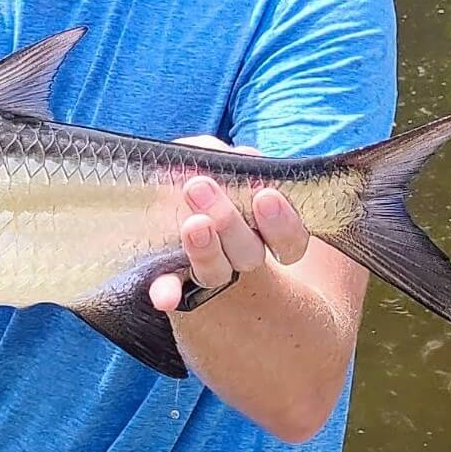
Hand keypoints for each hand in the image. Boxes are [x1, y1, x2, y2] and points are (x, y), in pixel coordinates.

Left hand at [148, 135, 309, 313]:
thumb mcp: (213, 158)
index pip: (289, 239)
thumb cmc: (200, 172)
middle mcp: (242, 254)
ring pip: (215, 271)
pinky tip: (164, 297)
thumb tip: (238, 157)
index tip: (265, 198)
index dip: (282, 224)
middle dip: (228, 221)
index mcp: (264, 228)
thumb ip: (222, 154)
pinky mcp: (174, 278)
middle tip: (198, 186)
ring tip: (192, 224)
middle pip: (249, 253)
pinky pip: (173, 288)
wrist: (161, 198)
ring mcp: (210, 269)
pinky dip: (167, 290)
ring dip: (204, 250)